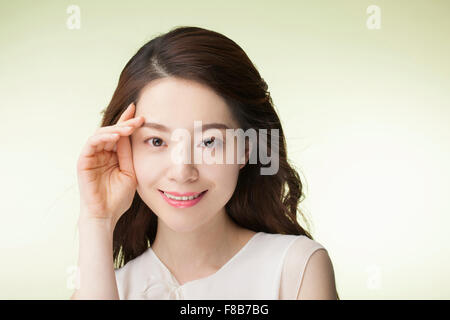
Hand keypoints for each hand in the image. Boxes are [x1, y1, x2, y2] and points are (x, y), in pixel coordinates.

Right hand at [76, 102, 144, 226]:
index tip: (142, 114)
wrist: (106, 214)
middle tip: (139, 117)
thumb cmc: (119, 197)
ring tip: (129, 127)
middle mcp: (102, 153)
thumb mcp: (130, 172)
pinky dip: (104, 137)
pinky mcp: (84, 161)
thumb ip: (129, 155)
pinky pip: (92, 143)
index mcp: (113, 155)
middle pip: (112, 131)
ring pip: (102, 134)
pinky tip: (116, 136)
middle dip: (126, 123)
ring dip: (116, 129)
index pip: (120, 135)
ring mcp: (92, 156)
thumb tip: (132, 134)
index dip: (129, 123)